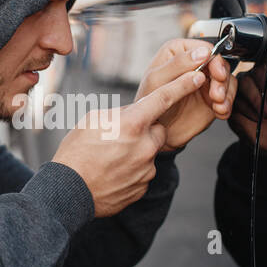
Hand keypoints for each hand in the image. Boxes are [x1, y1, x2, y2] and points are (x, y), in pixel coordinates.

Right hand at [53, 68, 206, 217]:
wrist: (67, 192)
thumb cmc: (75, 152)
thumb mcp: (93, 120)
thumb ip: (120, 114)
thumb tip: (134, 115)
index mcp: (133, 124)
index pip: (165, 98)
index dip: (183, 84)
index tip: (199, 74)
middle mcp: (145, 146)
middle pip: (158, 130)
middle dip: (146, 131)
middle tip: (121, 137)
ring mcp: (146, 170)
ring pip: (149, 153)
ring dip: (136, 153)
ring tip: (110, 159)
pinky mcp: (143, 187)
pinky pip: (143, 173)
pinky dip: (132, 171)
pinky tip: (112, 173)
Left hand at [134, 39, 235, 151]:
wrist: (154, 130)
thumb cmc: (148, 102)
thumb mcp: (157, 80)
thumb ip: (179, 64)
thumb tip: (202, 52)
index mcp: (179, 52)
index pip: (205, 48)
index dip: (215, 61)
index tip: (217, 74)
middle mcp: (194, 63)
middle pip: (220, 63)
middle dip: (222, 80)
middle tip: (217, 95)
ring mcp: (204, 80)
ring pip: (227, 79)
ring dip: (226, 93)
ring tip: (218, 105)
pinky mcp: (212, 97)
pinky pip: (228, 96)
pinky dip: (227, 105)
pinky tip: (219, 112)